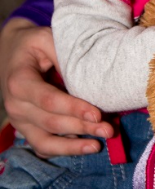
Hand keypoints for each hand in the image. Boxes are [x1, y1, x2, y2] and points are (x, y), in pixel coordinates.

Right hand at [0, 18, 112, 157]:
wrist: (12, 52)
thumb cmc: (33, 44)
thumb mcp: (46, 39)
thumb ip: (63, 55)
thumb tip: (87, 74)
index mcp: (20, 82)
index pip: (49, 100)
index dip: (74, 109)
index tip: (97, 114)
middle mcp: (16, 105)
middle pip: (52, 122)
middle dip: (82, 127)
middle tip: (108, 130)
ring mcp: (20, 121)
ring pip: (45, 141)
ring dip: (73, 147)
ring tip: (97, 145)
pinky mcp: (26, 129)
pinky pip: (42, 146)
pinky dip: (62, 150)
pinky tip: (82, 148)